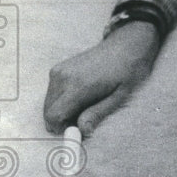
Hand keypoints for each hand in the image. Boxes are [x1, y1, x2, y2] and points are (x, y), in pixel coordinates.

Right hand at [43, 21, 160, 135]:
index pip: (54, 115)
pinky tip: (81, 96)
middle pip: (48, 111)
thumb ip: (98, 114)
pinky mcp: (58, 69)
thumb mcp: (119, 96)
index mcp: (78, 86)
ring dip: (62, 110)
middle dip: (62, 121)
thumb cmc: (128, 71)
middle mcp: (63, 77)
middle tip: (84, 119)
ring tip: (87, 105)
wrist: (127, 44)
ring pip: (48, 103)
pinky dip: (61, 100)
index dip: (62, 128)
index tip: (77, 131)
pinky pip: (52, 93)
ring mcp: (58, 71)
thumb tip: (82, 131)